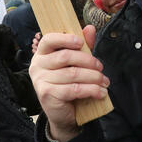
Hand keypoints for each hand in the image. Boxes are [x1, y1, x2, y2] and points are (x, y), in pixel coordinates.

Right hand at [29, 25, 107, 141]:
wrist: (62, 113)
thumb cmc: (68, 83)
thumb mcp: (75, 62)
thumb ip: (82, 45)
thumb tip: (90, 28)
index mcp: (42, 53)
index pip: (48, 39)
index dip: (65, 39)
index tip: (81, 42)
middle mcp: (37, 65)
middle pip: (65, 56)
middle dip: (88, 61)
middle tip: (101, 67)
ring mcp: (40, 80)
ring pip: (72, 74)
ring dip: (93, 77)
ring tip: (104, 81)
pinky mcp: (47, 94)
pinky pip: (73, 89)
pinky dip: (91, 90)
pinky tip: (100, 92)